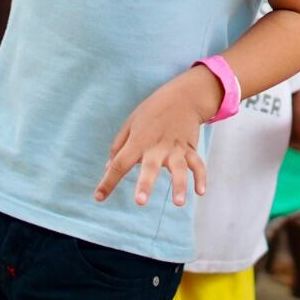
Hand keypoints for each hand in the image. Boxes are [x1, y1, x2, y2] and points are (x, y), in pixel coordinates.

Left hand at [95, 66, 218, 207]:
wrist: (183, 97)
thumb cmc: (152, 111)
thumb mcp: (130, 123)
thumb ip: (118, 146)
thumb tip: (108, 167)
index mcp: (138, 141)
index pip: (119, 163)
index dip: (108, 181)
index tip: (99, 197)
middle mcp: (157, 147)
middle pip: (150, 167)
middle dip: (146, 184)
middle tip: (140, 201)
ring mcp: (176, 148)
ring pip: (179, 168)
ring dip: (179, 185)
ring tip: (178, 203)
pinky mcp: (190, 149)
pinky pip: (198, 164)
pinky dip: (201, 177)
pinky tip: (200, 192)